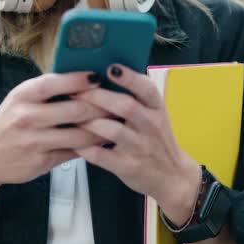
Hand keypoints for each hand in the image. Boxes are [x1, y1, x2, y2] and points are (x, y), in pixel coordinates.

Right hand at [0, 71, 114, 188]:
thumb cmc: (8, 122)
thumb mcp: (19, 99)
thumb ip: (46, 89)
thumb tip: (84, 78)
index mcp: (22, 96)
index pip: (54, 83)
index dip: (79, 79)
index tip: (99, 76)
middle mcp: (27, 118)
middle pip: (75, 110)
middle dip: (102, 106)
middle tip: (120, 102)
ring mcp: (34, 142)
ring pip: (79, 134)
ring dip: (102, 129)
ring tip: (118, 122)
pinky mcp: (41, 161)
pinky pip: (73, 152)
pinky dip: (92, 147)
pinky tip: (104, 141)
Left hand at [71, 64, 202, 223]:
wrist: (172, 175)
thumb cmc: (155, 139)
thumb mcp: (155, 115)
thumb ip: (135, 98)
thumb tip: (102, 75)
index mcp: (157, 109)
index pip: (147, 89)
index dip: (129, 77)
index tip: (111, 68)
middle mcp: (151, 126)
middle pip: (125, 106)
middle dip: (97, 96)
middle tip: (75, 91)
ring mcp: (140, 147)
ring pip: (112, 130)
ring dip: (88, 121)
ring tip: (71, 115)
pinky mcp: (128, 166)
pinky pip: (101, 155)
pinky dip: (85, 147)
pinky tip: (74, 140)